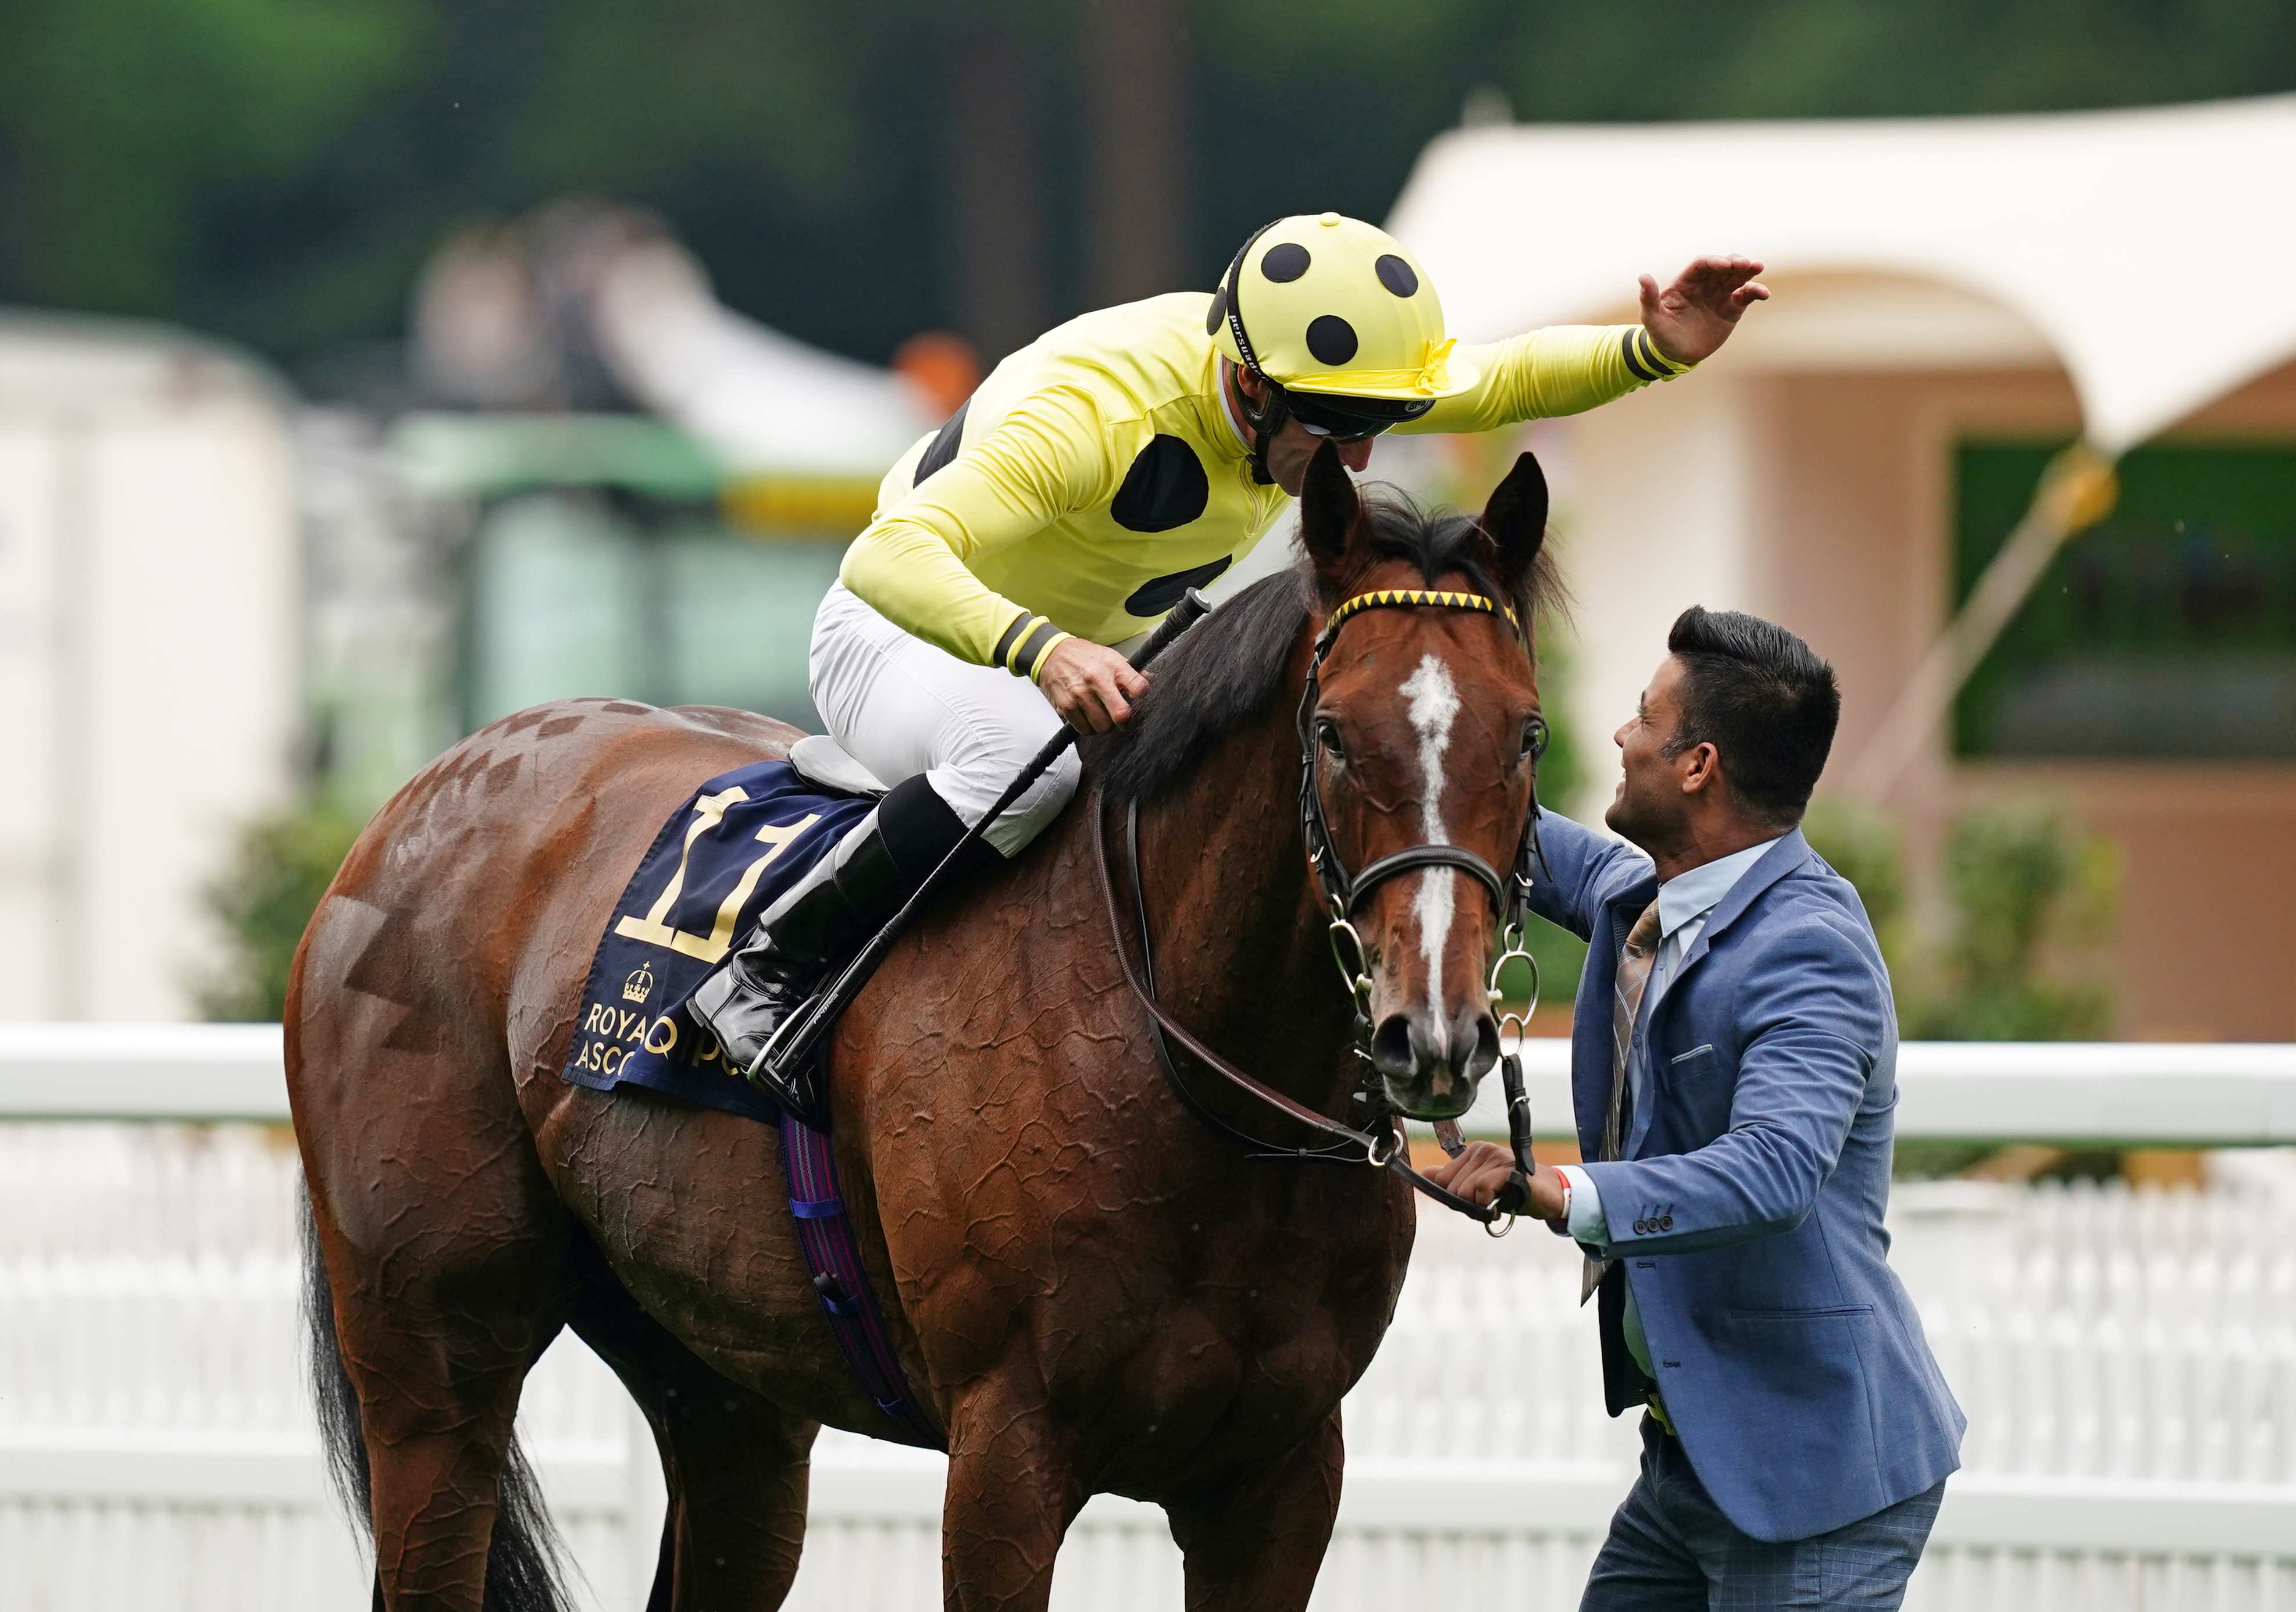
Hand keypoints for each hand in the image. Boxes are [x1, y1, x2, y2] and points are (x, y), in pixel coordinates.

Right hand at [1038, 637, 1148, 733]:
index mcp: (1113, 667)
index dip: (1144, 700)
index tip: (1139, 703)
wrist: (1051, 654)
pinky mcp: (1066, 706)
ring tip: (1103, 716)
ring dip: (1105, 726)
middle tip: (1122, 720)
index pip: (1139, 689)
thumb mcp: (1111, 657)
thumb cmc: (1084, 656)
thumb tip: (1152, 680)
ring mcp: (1080, 694)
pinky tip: (1089, 717)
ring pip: (1103, 727)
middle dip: (1125, 722)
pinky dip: (1089, 728)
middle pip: (1121, 715)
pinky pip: (1084, 729)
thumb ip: (1131, 672)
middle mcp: (1097, 680)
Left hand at [1422, 1140, 1568, 1220]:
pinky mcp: (1507, 1167)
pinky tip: (1501, 1205)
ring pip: (1465, 1190)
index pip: (1442, 1179)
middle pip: (1452, 1187)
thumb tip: (1425, 1173)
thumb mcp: (1479, 1188)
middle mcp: (1482, 1149)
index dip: (1454, 1198)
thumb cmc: (1512, 1192)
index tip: (1474, 1202)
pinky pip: (1482, 1189)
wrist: (1548, 1195)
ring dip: (1479, 1206)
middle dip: (1468, 1204)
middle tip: (1489, 1204)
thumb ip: (1453, 1181)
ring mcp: (1495, 1157)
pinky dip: (1488, 1203)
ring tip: (1496, 1203)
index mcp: (1473, 1152)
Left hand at [1639, 255, 1767, 365]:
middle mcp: (1704, 284)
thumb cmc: (1661, 335)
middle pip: (1723, 266)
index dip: (1714, 261)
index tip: (1725, 265)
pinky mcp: (1732, 308)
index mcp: (1685, 282)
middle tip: (1747, 264)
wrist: (1676, 355)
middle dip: (1735, 262)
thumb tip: (1643, 276)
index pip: (1701, 265)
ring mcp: (1719, 294)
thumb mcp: (1652, 319)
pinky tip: (1763, 294)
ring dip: (1749, 271)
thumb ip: (1648, 298)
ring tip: (1758, 267)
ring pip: (1737, 277)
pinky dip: (1755, 292)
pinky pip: (1745, 296)